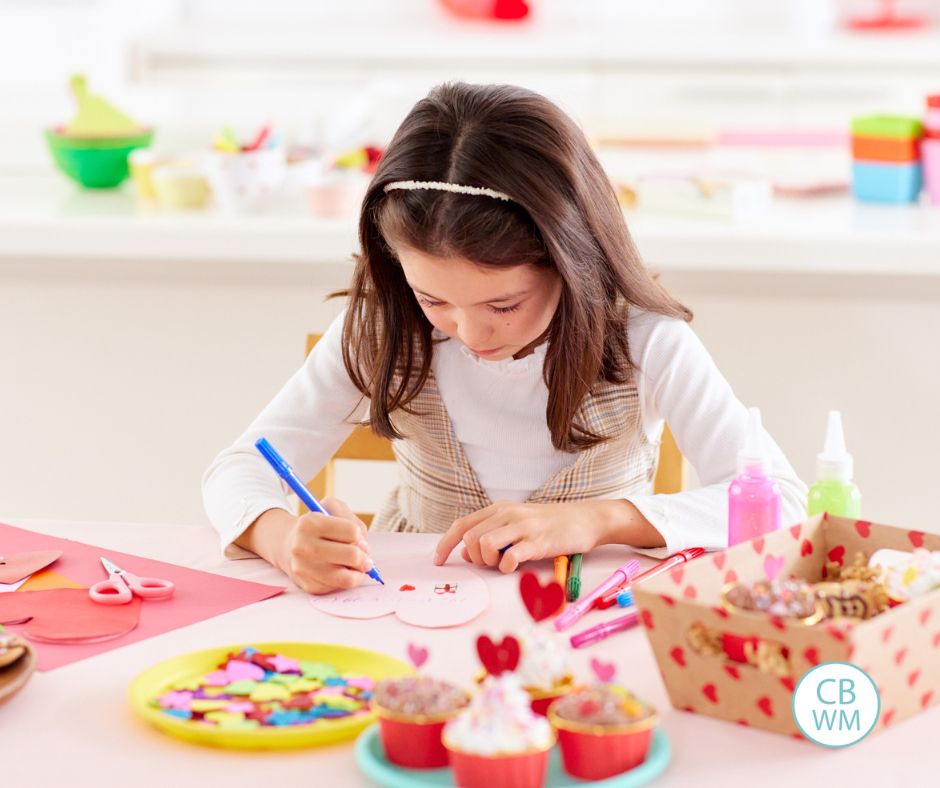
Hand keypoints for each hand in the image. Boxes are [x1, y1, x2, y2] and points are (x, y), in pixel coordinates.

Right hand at [252, 498, 373, 593]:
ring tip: (356, 564)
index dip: (359, 535)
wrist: (289, 545)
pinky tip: (341, 570)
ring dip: (358, 570)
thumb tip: (364, 548)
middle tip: (362, 554)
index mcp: (309, 523)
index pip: (352, 532)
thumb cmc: (318, 527)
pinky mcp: (309, 585)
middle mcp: (303, 547)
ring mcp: (304, 569)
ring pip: (347, 577)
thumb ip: (352, 521)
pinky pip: (339, 586)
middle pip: (352, 555)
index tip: (355, 536)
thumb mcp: (332, 509)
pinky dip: (347, 579)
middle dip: (363, 555)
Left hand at [434, 500, 641, 572]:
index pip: (462, 524)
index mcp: (499, 509)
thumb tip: (466, 551)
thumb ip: (492, 533)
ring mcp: (524, 527)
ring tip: (504, 563)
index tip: (438, 560)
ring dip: (489, 561)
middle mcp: (508, 514)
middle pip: (470, 537)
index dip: (445, 544)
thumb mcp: (517, 524)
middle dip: (473, 556)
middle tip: (490, 563)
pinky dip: (507, 566)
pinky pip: (511, 556)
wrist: (586, 519)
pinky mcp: (539, 541)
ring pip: (485, 544)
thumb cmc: (550, 524)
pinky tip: (515, 566)